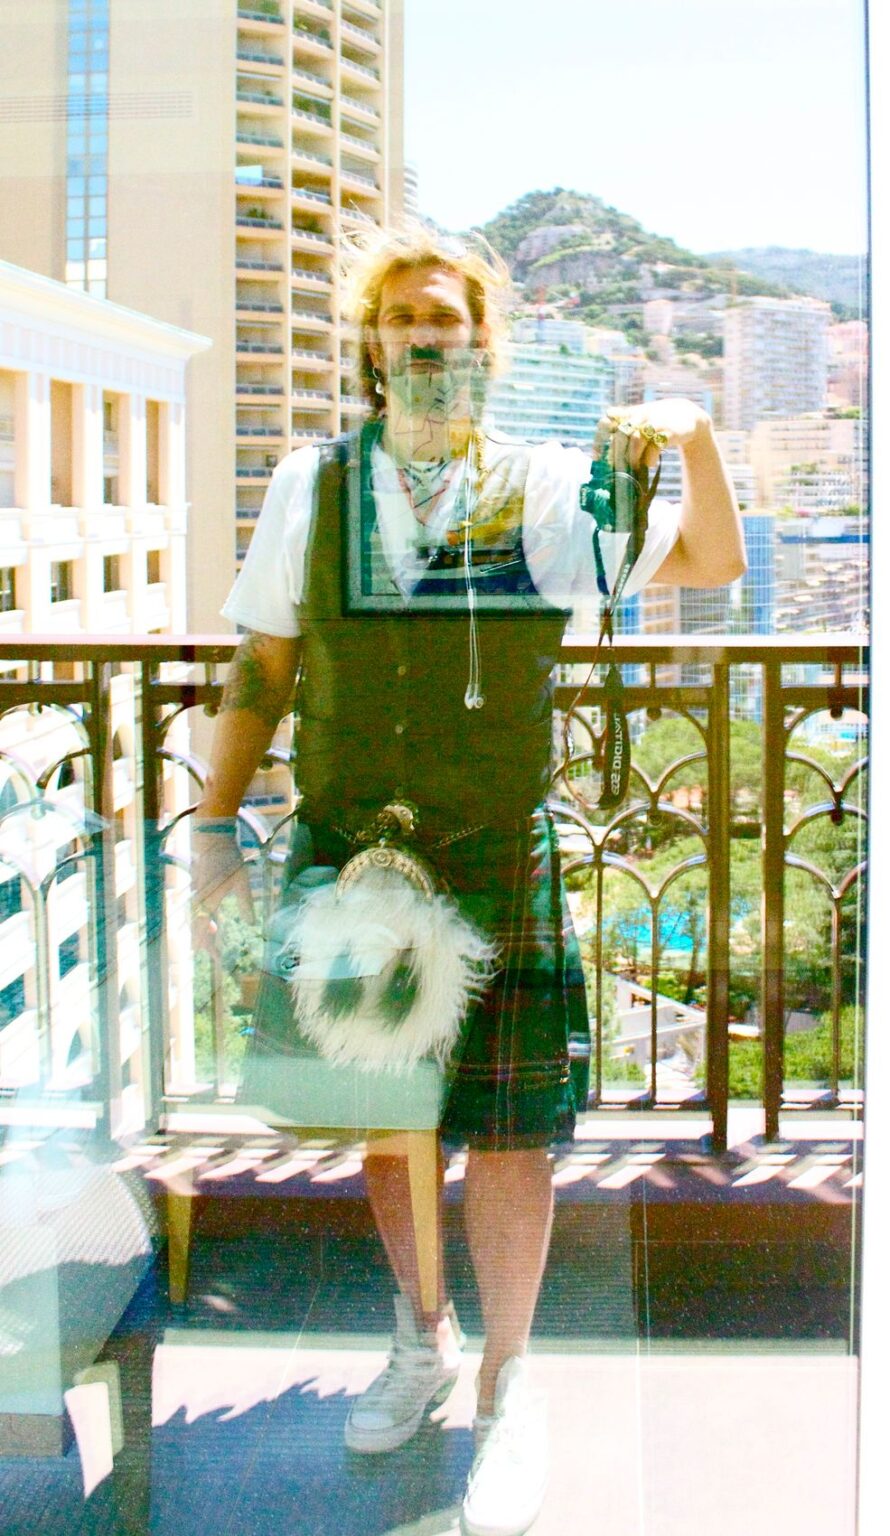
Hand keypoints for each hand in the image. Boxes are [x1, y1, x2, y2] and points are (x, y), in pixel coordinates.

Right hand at [191, 824, 254, 948]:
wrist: (212, 841)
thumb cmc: (228, 860)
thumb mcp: (242, 881)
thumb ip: (245, 903)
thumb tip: (252, 923)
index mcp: (207, 901)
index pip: (202, 929)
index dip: (206, 945)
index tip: (211, 958)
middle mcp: (198, 901)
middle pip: (197, 929)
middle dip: (205, 944)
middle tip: (217, 958)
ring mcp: (196, 896)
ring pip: (196, 922)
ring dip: (204, 934)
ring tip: (214, 946)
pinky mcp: (198, 892)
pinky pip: (198, 913)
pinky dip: (204, 923)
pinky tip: (213, 926)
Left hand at [594, 397, 710, 473]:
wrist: (686, 415)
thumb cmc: (657, 420)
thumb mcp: (639, 419)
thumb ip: (621, 430)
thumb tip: (603, 445)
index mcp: (629, 413)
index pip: (608, 422)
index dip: (600, 438)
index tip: (596, 457)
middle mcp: (640, 416)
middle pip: (621, 434)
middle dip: (616, 453)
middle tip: (615, 468)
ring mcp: (654, 423)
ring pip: (636, 440)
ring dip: (633, 458)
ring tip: (634, 468)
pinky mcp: (668, 432)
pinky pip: (654, 446)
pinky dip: (650, 458)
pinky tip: (650, 464)